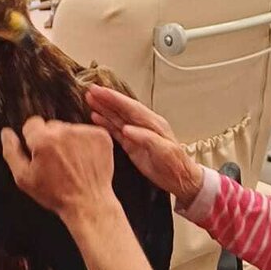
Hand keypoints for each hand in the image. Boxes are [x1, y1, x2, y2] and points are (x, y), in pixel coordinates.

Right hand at [1, 117, 113, 217]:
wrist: (89, 203)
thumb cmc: (55, 194)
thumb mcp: (24, 178)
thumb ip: (11, 152)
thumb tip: (6, 132)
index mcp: (43, 139)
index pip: (31, 123)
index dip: (33, 140)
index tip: (40, 154)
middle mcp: (64, 131)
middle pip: (51, 126)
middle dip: (50, 139)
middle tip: (56, 162)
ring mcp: (85, 132)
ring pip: (69, 128)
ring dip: (68, 141)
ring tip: (71, 163)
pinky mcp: (101, 136)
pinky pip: (87, 132)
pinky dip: (85, 143)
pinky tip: (83, 160)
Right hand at [85, 86, 202, 205]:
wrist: (180, 179)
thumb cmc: (176, 165)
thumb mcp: (164, 151)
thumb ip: (146, 138)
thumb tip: (127, 129)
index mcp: (153, 123)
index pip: (130, 107)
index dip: (114, 99)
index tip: (100, 91)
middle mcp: (144, 125)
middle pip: (122, 108)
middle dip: (106, 99)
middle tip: (90, 90)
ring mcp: (137, 134)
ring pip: (117, 117)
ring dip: (104, 108)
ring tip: (90, 99)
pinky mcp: (132, 145)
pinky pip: (116, 130)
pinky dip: (106, 123)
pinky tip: (97, 117)